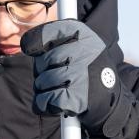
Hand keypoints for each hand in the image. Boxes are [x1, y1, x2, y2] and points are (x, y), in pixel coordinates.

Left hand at [20, 20, 122, 134]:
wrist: (112, 101)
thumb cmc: (90, 71)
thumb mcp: (81, 45)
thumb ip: (55, 38)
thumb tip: (26, 44)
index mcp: (84, 34)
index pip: (44, 33)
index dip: (33, 43)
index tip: (34, 50)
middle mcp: (83, 52)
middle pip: (41, 62)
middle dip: (43, 72)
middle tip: (60, 77)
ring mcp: (79, 75)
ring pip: (41, 82)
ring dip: (45, 90)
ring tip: (62, 90)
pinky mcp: (75, 99)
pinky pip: (43, 101)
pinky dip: (44, 105)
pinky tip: (56, 103)